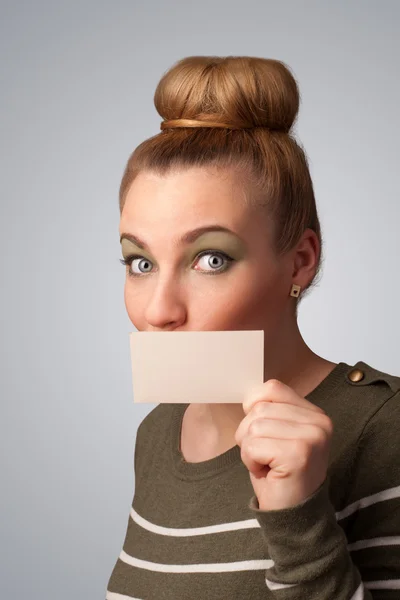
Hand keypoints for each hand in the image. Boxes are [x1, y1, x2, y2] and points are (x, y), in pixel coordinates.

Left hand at [234, 379, 332, 510]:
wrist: (293, 516)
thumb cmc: (278, 473)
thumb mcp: (276, 433)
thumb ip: (270, 409)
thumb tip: (248, 395)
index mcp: (315, 413)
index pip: (271, 388)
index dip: (255, 409)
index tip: (265, 435)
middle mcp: (319, 421)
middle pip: (259, 408)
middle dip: (250, 434)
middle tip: (267, 457)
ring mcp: (311, 437)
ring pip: (253, 426)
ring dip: (250, 449)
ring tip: (267, 465)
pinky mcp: (299, 454)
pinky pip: (253, 445)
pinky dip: (251, 462)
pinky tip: (268, 473)